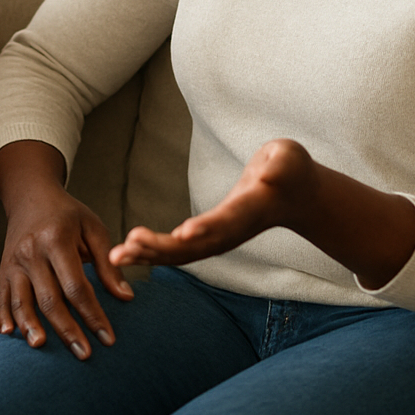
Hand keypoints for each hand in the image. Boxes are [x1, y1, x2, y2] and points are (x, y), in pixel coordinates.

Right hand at [0, 140, 132, 360]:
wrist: (31, 197)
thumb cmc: (68, 214)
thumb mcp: (93, 228)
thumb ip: (107, 263)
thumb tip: (126, 297)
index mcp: (56, 240)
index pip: (76, 286)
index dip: (93, 314)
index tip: (108, 338)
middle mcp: (32, 252)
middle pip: (49, 298)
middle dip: (67, 329)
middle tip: (84, 354)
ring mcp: (14, 261)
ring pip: (21, 299)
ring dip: (31, 325)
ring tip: (42, 347)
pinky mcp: (3, 269)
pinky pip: (2, 296)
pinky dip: (4, 315)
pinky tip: (9, 334)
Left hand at [110, 139, 414, 289]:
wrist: (296, 196)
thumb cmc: (289, 169)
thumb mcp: (287, 157)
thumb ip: (279, 164)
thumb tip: (269, 170)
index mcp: (251, 208)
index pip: (227, 220)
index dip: (206, 228)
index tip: (182, 234)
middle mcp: (233, 230)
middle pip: (198, 245)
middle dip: (164, 247)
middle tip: (131, 243)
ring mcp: (222, 237)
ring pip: (185, 254)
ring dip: (151, 256)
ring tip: (118, 257)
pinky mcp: (211, 238)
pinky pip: (180, 251)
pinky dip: (153, 254)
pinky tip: (126, 255)